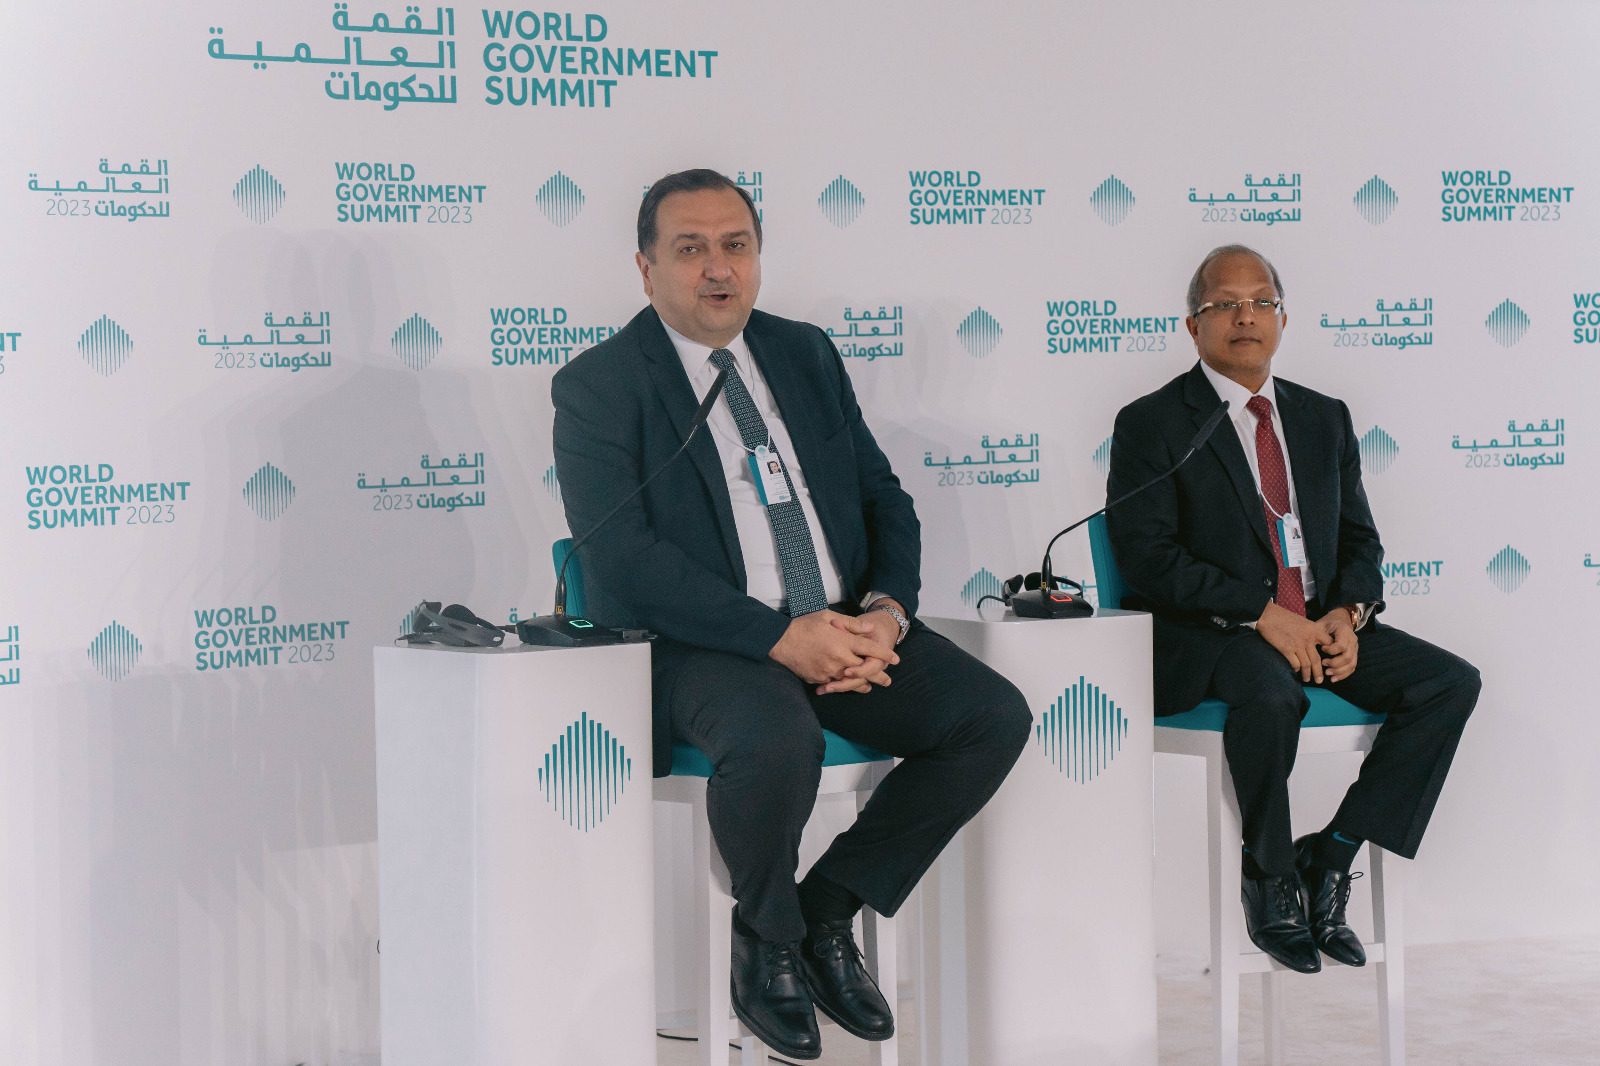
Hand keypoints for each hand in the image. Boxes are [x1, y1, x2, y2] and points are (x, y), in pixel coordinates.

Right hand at [769, 610, 899, 685]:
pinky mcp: (819, 679)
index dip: (885, 654)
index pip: (870, 650)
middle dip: (878, 675)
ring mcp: (829, 671)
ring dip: (862, 684)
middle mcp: (839, 659)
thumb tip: (870, 629)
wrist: (781, 641)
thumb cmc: (805, 625)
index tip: (896, 659)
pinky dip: (843, 685)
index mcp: (843, 642)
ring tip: (870, 687)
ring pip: (851, 681)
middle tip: (888, 681)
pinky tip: (848, 685)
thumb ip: (851, 624)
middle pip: (865, 670)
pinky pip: (835, 684)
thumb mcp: (828, 616)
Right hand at [1256, 601, 1330, 683]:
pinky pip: (1295, 664)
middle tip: (1320, 680)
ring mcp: (1297, 645)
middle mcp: (1308, 639)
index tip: (1328, 661)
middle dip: (1319, 672)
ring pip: (1307, 664)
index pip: (1329, 644)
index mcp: (1314, 630)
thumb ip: (1310, 632)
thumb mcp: (1303, 621)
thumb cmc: (1283, 617)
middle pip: (1317, 659)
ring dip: (1307, 674)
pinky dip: (1296, 669)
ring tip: (1307, 679)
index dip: (1330, 654)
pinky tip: (1295, 671)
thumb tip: (1314, 643)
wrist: (1268, 615)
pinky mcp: (1286, 649)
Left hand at [1316, 609, 1358, 682]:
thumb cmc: (1328, 623)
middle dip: (1335, 664)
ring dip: (1339, 671)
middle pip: (1348, 657)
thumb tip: (1309, 645)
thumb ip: (1317, 634)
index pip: (1341, 645)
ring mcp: (1355, 648)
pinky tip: (1333, 679)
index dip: (1331, 650)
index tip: (1321, 649)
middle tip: (1323, 664)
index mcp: (1345, 631)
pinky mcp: (1354, 655)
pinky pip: (1352, 667)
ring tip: (1327, 674)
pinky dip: (1343, 674)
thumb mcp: (1321, 624)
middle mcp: (1353, 640)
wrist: (1340, 620)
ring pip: (1351, 664)